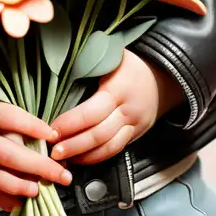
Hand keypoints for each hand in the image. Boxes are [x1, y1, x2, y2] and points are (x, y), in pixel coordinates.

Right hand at [0, 76, 72, 212]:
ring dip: (21, 186)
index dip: (34, 128)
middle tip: (61, 174)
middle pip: (9, 154)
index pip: (12, 119)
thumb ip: (13, 118)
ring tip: (39, 191)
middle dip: (39, 167)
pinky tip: (18, 203)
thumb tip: (45, 137)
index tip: (54, 136)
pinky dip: (2, 198)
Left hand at [49, 49, 185, 164]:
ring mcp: (134, 125)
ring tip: (63, 159)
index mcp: (118, 89)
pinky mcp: (136, 135)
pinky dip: (97, 157)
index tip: (52, 129)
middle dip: (74, 145)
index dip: (71, 123)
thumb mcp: (112, 55)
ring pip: (109, 147)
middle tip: (53, 151)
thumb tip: (60, 67)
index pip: (92, 112)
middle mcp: (128, 111)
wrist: (163, 77)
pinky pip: (116, 150)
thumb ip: (90, 64)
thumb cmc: (130, 64)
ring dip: (84, 156)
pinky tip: (80, 159)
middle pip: (99, 134)